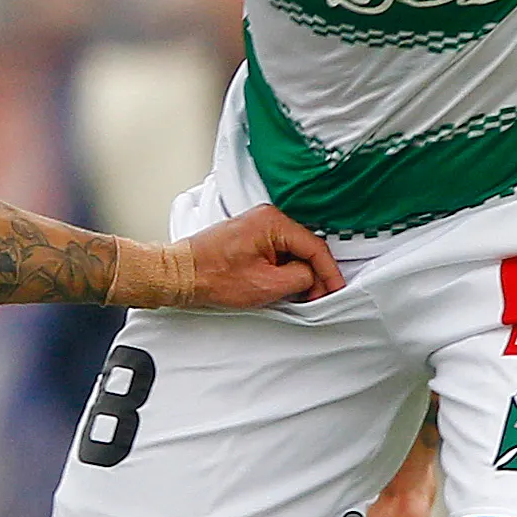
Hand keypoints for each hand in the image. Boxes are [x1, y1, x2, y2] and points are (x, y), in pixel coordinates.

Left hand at [184, 203, 343, 306]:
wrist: (181, 274)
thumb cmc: (212, 276)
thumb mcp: (267, 285)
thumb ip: (299, 278)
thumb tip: (311, 276)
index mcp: (273, 222)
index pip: (315, 247)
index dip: (329, 272)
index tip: (336, 289)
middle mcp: (267, 218)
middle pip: (305, 247)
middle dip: (314, 274)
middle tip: (317, 298)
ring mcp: (257, 225)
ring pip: (292, 250)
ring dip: (299, 273)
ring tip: (298, 296)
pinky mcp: (250, 236)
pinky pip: (278, 251)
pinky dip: (284, 268)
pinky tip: (283, 286)